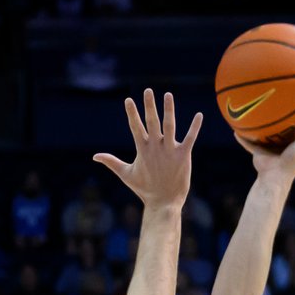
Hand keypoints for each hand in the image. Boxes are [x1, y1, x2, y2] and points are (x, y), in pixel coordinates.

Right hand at [93, 89, 202, 210]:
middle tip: (148, 90)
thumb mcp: (126, 175)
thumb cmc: (145, 190)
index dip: (132, 113)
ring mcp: (170, 151)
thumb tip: (95, 156)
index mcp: (142, 150)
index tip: (128, 100)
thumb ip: (111, 162)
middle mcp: (156, 147)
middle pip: (152, 122)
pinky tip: (199, 115)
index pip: (135, 127)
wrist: (164, 203)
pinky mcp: (184, 156)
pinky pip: (190, 138)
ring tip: (168, 95)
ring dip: (169, 110)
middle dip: (149, 106)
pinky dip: (195, 127)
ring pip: (170, 126)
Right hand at [235, 110, 294, 183]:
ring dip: (261, 131)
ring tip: (257, 117)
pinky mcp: (260, 154)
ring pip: (265, 139)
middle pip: (285, 135)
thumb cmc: (291, 162)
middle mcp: (284, 149)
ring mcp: (271, 152)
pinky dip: (243, 139)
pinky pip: (249, 145)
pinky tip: (236, 131)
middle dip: (285, 125)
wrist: (274, 177)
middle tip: (285, 110)